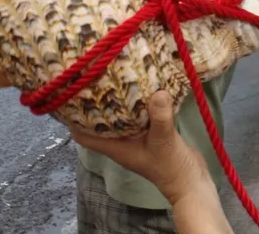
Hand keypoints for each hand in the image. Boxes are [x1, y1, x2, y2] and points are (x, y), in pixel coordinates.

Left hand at [69, 91, 208, 205]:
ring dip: (116, 102)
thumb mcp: (164, 140)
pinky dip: (136, 103)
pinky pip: (137, 115)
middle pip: (98, 123)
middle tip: (91, 80)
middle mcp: (121, 142)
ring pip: (118, 117)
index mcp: (116, 147)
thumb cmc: (170, 166)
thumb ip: (159, 117)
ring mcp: (135, 138)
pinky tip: (141, 87)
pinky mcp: (150, 133)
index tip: (68, 98)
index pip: (84, 136)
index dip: (73, 120)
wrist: (190, 180)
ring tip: (112, 78)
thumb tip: (157, 91)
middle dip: (94, 104)